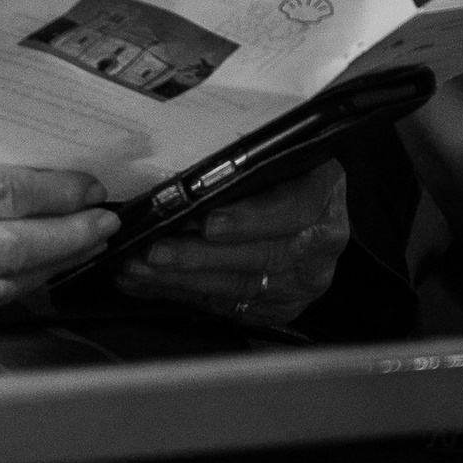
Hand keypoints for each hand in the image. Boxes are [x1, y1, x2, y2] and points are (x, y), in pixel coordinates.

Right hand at [0, 145, 115, 339]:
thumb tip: (20, 166)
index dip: (53, 192)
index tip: (88, 187)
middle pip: (12, 243)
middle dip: (69, 233)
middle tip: (105, 221)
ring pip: (3, 281)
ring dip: (52, 264)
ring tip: (84, 246)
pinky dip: (12, 287)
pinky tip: (35, 271)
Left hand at [115, 156, 347, 325]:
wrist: (308, 210)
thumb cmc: (278, 173)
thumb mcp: (272, 155)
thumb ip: (240, 163)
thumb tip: (179, 169)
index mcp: (323, 197)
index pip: (292, 210)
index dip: (249, 219)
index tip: (208, 223)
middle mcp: (319, 246)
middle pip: (259, 256)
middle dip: (199, 256)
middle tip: (153, 251)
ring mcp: (302, 282)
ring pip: (239, 286)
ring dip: (182, 279)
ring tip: (138, 268)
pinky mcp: (279, 307)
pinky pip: (227, 305)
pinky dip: (182, 294)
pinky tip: (148, 284)